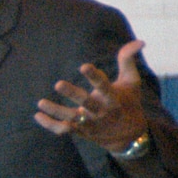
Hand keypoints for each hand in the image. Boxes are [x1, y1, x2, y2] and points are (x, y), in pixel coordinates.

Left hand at [35, 39, 149, 153]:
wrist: (129, 135)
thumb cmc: (128, 101)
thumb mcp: (131, 81)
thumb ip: (128, 60)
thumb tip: (140, 42)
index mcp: (114, 98)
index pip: (104, 86)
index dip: (94, 76)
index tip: (83, 66)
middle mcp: (102, 111)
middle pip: (87, 103)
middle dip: (73, 94)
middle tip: (58, 83)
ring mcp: (91, 123)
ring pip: (72, 118)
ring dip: (56, 111)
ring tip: (40, 102)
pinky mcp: (81, 131)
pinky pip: (64, 130)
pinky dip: (50, 125)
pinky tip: (37, 115)